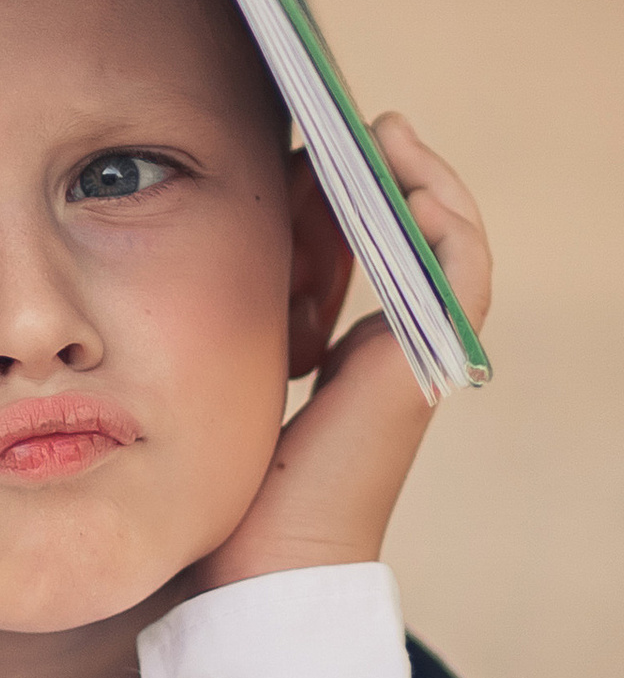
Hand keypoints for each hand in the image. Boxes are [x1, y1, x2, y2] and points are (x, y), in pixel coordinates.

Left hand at [188, 115, 489, 593]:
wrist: (264, 554)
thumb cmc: (232, 483)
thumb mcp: (229, 371)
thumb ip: (242, 315)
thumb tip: (218, 242)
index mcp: (345, 351)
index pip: (350, 248)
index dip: (324, 193)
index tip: (289, 148)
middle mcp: (387, 346)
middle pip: (388, 234)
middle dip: (355, 173)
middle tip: (321, 122)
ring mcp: (413, 351)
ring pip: (432, 240)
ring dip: (406, 176)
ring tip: (370, 127)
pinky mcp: (427, 357)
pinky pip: (459, 268)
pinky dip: (443, 214)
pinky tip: (402, 173)